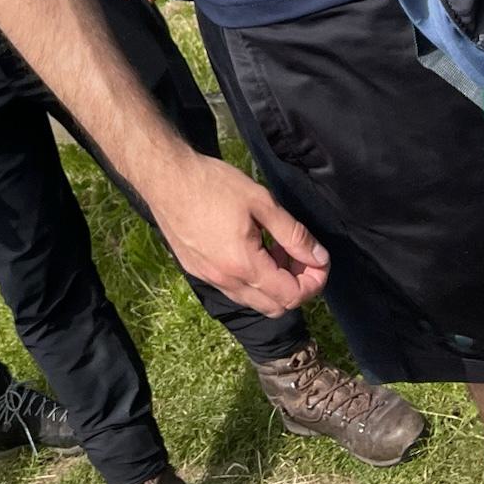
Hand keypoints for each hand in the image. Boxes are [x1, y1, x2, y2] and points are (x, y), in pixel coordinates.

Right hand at [144, 151, 328, 316]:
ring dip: (273, 285)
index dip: (314, 282)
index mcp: (244, 265)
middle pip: (275, 307)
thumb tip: (319, 257)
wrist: (164, 177)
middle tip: (300, 256)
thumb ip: (293, 234)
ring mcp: (208, 278)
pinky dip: (252, 280)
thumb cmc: (212, 184)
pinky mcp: (196, 270)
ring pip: (253, 301)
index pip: (292, 296)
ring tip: (275, 249)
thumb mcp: (261, 202)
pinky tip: (250, 249)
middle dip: (297, 287)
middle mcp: (225, 280)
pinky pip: (233, 289)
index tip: (320, 261)